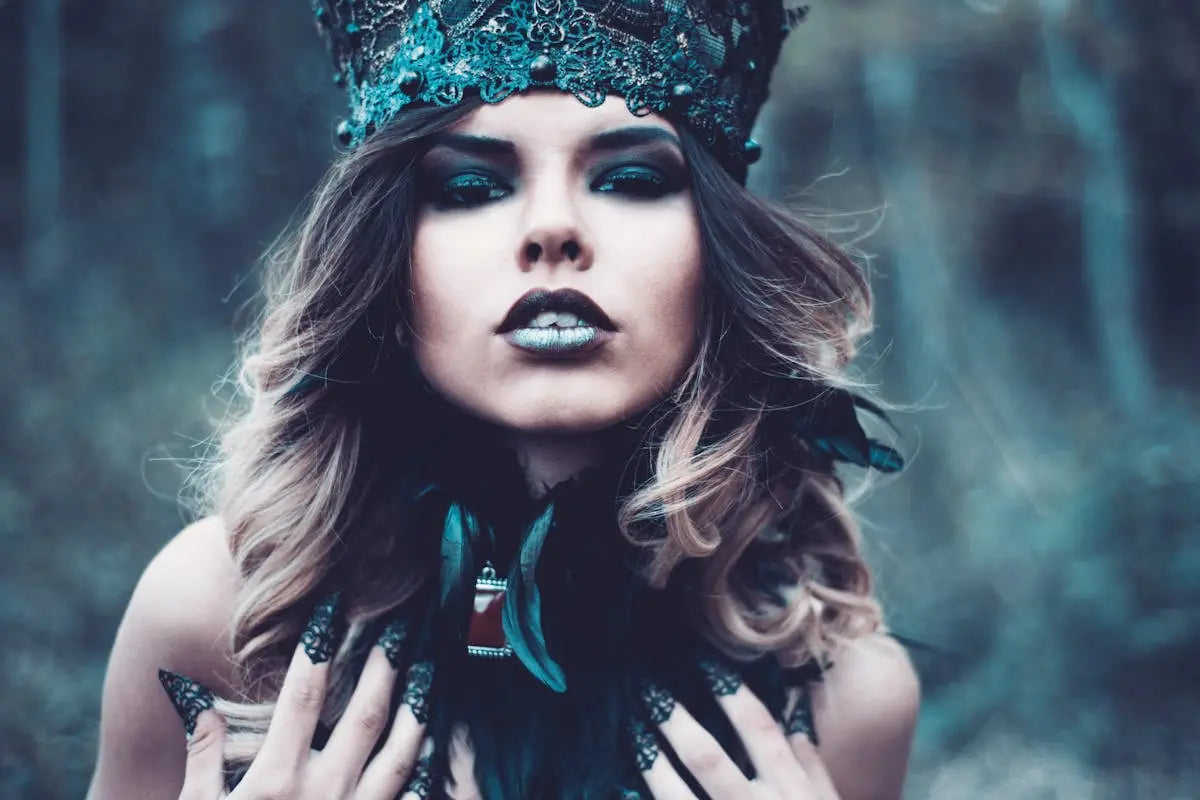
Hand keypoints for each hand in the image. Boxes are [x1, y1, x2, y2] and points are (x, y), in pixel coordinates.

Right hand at [159, 597, 435, 799]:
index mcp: (275, 781)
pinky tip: (440, 744)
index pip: (304, 693)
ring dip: (418, 707)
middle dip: (385, 662)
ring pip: (404, 752)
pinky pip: (412, 799)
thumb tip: (198, 699)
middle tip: (401, 622)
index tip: (330, 605)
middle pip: (367, 712)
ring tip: (428, 670)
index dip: (318, 643)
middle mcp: (323, 795)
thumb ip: (199, 757)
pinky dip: (430, 769)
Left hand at [633, 663, 838, 799]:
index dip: (731, 692)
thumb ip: (813, 765)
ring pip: (678, 798)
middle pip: (708, 758)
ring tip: (632, 734)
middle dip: (675, 720)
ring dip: (651, 764)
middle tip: (646, 687)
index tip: (705, 663)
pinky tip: (622, 789)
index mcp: (793, 792)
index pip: (758, 729)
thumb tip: (794, 717)